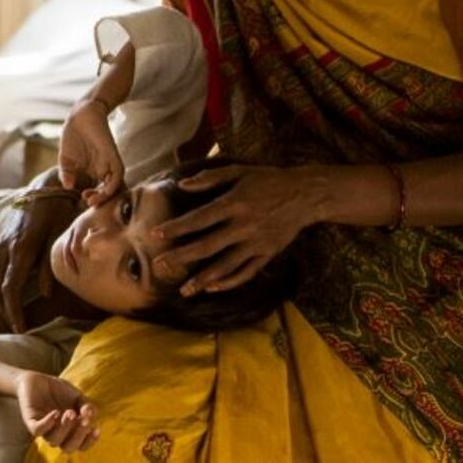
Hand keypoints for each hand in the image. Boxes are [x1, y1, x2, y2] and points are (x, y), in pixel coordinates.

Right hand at [0, 185, 76, 331]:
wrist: (42, 192)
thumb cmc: (55, 214)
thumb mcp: (57, 239)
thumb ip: (49, 267)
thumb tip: (45, 295)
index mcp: (19, 249)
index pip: (10, 289)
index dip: (13, 312)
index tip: (20, 330)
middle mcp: (3, 250)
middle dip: (4, 314)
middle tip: (15, 334)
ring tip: (2, 325)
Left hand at [15, 370, 99, 450]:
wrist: (37, 379)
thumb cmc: (59, 391)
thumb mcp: (77, 397)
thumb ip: (86, 406)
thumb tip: (91, 414)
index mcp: (70, 432)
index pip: (80, 445)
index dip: (89, 441)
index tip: (96, 429)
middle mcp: (57, 434)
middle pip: (68, 447)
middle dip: (77, 436)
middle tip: (83, 419)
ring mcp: (44, 429)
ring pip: (53, 440)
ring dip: (64, 428)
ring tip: (70, 412)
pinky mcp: (31, 421)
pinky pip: (37, 430)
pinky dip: (47, 424)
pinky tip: (55, 413)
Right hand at [59, 98, 125, 205]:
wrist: (79, 116)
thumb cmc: (73, 137)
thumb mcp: (66, 159)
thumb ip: (66, 174)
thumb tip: (67, 187)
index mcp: (94, 172)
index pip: (99, 191)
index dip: (94, 198)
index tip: (82, 199)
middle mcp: (104, 170)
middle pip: (109, 192)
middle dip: (101, 201)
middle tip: (88, 202)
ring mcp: (109, 164)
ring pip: (116, 186)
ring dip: (106, 196)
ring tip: (92, 199)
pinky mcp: (113, 156)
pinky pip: (118, 174)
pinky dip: (112, 185)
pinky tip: (102, 190)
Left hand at [151, 164, 318, 294]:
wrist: (306, 195)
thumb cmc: (268, 180)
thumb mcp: (239, 172)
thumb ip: (210, 178)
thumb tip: (182, 185)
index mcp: (234, 203)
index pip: (199, 219)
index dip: (177, 228)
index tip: (156, 234)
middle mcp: (244, 225)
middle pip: (208, 246)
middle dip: (182, 257)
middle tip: (159, 266)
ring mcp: (257, 242)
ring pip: (226, 265)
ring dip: (203, 279)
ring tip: (184, 290)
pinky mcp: (268, 254)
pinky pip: (247, 272)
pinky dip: (230, 282)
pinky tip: (213, 288)